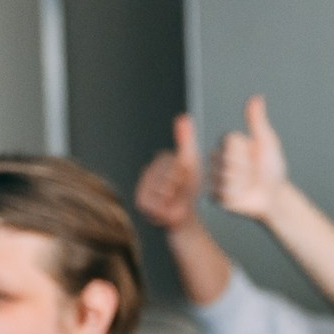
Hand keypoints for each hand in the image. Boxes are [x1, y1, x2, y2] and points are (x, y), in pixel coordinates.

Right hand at [134, 113, 202, 229]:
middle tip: (181, 191)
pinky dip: (167, 206)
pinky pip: (158, 200)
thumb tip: (183, 117)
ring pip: (164, 187)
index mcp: (159, 161)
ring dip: (175, 196)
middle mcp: (148, 172)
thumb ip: (186, 141)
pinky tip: (167, 208)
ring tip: (175, 199)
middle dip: (181, 184)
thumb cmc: (189, 191)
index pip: (174, 160)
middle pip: (169, 173)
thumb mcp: (192, 163)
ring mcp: (143, 187)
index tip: (187, 177)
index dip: (185, 171)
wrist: (185, 216)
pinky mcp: (141, 202)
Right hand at [213, 94, 290, 221]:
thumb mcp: (267, 142)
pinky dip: (237, 196)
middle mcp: (217, 158)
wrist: (273, 194)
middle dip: (245, 169)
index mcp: (227, 143)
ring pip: (225, 178)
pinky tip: (242, 194)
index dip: (246, 151)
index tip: (254, 155)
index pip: (230, 142)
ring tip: (248, 184)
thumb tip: (257, 98)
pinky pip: (223, 193)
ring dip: (242, 183)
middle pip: (227, 160)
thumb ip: (258, 121)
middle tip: (253, 172)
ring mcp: (214, 177)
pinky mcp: (214, 195)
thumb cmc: (271, 167)